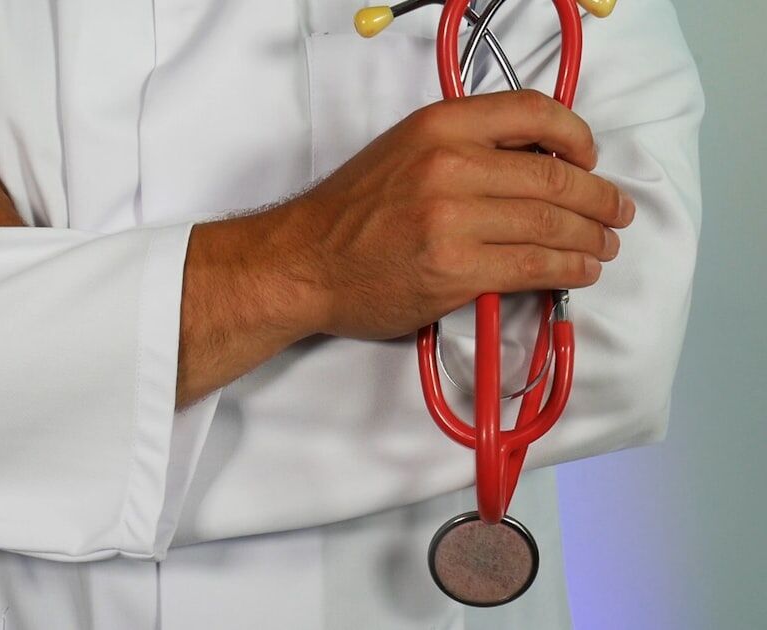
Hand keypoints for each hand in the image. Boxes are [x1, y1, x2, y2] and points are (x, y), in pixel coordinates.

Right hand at [275, 89, 634, 340]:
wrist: (303, 262)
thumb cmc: (350, 213)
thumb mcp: (402, 151)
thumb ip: (463, 148)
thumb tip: (535, 163)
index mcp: (439, 125)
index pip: (533, 112)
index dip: (577, 135)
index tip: (590, 157)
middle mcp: (449, 165)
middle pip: (554, 175)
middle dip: (599, 198)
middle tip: (615, 212)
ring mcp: (454, 220)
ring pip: (551, 223)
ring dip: (591, 237)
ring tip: (605, 245)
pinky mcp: (456, 270)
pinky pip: (535, 266)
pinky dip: (569, 268)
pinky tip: (580, 270)